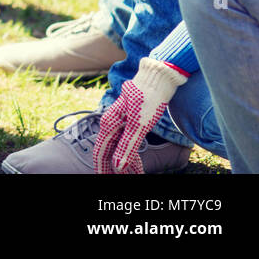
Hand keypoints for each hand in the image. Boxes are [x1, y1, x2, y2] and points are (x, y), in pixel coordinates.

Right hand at [92, 57, 188, 173]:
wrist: (158, 78)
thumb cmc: (147, 99)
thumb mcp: (139, 125)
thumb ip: (127, 146)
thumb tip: (117, 166)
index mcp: (108, 124)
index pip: (100, 152)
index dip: (102, 169)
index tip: (106, 180)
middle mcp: (111, 124)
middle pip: (110, 152)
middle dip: (116, 168)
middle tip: (127, 179)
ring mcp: (120, 123)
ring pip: (120, 148)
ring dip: (127, 164)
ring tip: (136, 175)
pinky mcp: (130, 122)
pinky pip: (127, 143)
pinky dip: (132, 154)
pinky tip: (137, 163)